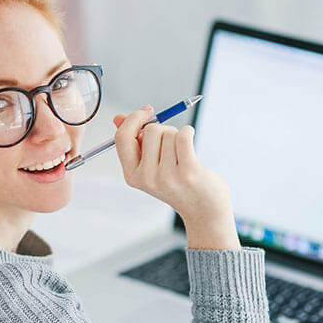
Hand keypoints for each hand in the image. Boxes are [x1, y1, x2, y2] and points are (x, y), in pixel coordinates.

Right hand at [113, 105, 240, 249]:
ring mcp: (167, 176)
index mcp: (132, 176)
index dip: (133, 119)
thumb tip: (119, 117)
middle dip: (163, 130)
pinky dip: (188, 132)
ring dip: (178, 137)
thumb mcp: (150, 167)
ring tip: (182, 155)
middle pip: (149, 131)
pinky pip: (184, 135)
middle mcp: (146, 178)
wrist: (203, 210)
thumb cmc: (177, 184)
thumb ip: (134, 142)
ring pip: (169, 133)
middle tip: (171, 147)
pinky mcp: (187, 171)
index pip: (122, 137)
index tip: (147, 112)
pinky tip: (190, 146)